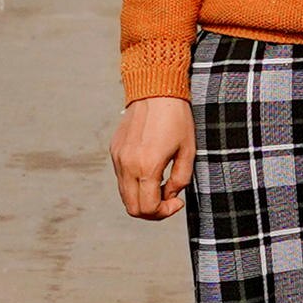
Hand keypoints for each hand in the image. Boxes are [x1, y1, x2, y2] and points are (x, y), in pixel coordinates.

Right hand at [110, 95, 193, 219]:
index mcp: (147, 166)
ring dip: (142, 198)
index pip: (148, 208)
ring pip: (124, 195)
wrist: (155, 90)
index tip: (177, 201)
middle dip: (151, 211)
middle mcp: (128, 165)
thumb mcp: (188, 151)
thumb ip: (179, 179)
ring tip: (160, 184)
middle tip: (167, 201)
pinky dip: (134, 184)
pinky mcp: (114, 151)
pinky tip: (149, 171)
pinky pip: (121, 178)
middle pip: (132, 208)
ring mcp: (118, 158)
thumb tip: (169, 196)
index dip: (164, 212)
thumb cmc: (176, 118)